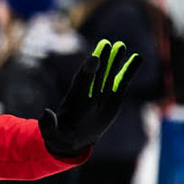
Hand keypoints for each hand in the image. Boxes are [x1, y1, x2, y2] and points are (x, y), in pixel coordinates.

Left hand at [40, 39, 142, 159]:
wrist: (73, 139)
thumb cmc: (60, 136)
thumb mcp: (52, 133)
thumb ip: (49, 125)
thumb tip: (45, 113)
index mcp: (74, 100)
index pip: (81, 82)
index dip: (88, 71)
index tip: (94, 57)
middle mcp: (88, 93)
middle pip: (95, 74)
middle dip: (101, 60)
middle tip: (107, 44)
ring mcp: (101, 95)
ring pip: (109, 74)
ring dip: (115, 60)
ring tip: (121, 45)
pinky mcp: (113, 99)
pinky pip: (122, 82)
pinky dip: (129, 70)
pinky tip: (138, 57)